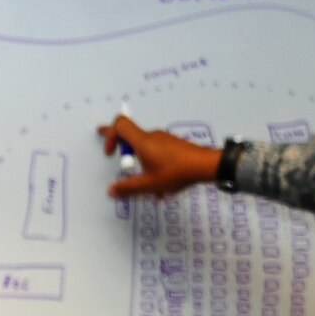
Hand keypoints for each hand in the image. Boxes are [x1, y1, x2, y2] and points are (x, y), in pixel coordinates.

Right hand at [99, 114, 222, 199]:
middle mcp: (151, 136)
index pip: (119, 125)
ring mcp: (164, 139)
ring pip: (145, 148)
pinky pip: (157, 151)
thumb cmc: (176, 172)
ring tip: (149, 185)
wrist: (205, 165)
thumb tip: (111, 191)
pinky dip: (153, 164)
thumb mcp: (150, 185)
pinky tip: (163, 185)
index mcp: (142, 141)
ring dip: (141, 163)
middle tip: (121, 163)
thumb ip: (129, 188)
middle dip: (124, 152)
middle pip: (130, 137)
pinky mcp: (173, 145)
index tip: (110, 152)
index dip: (109, 135)